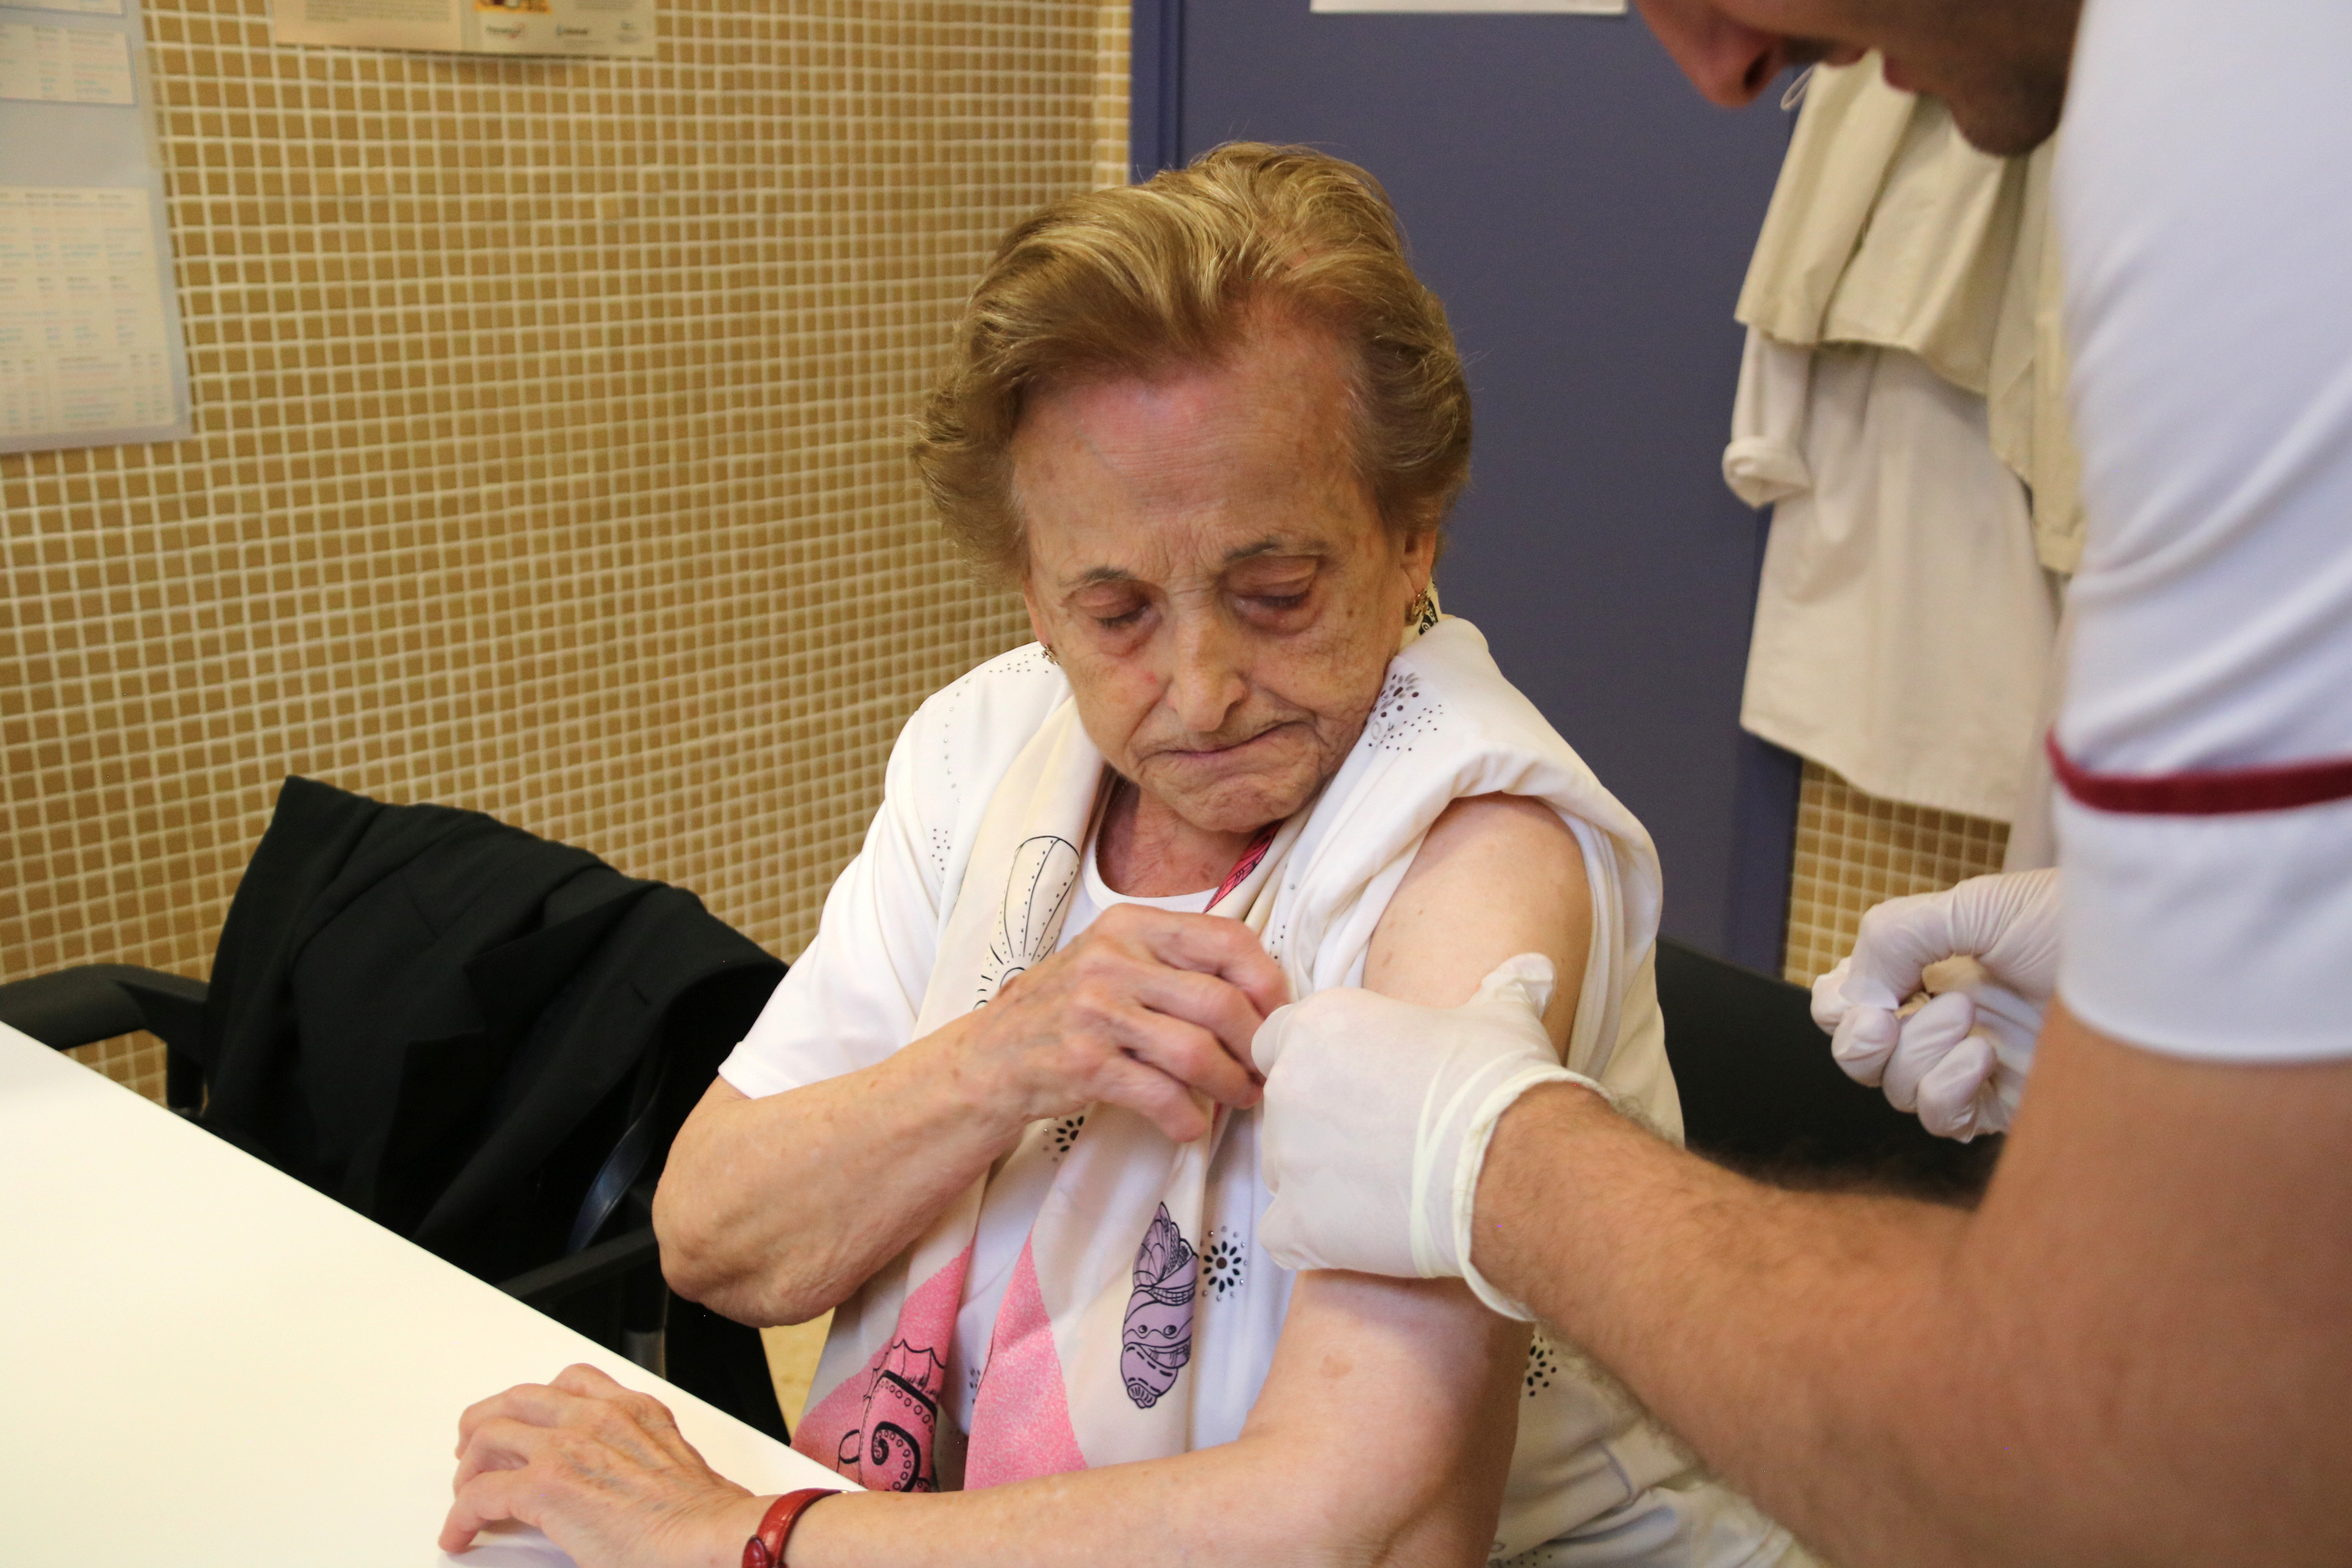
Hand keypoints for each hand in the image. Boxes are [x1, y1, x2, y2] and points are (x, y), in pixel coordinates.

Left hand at [441, 1363, 769, 1567]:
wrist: (714, 1536)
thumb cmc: (703, 1517)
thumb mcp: (671, 1465)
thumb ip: (639, 1460)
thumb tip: (619, 1489)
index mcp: (634, 1410)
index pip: (570, 1383)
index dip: (537, 1405)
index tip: (527, 1424)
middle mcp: (599, 1416)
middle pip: (520, 1399)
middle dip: (489, 1423)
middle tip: (476, 1451)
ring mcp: (570, 1444)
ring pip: (491, 1434)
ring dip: (470, 1466)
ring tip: (465, 1491)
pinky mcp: (547, 1485)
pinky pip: (480, 1492)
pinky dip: (461, 1514)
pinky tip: (460, 1532)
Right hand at [951, 902, 1288, 1143]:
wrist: (991, 1056)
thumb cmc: (1067, 1008)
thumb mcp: (1114, 960)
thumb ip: (1175, 963)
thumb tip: (1261, 994)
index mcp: (1130, 925)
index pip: (1224, 938)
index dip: (1266, 980)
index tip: (1278, 1013)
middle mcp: (1112, 960)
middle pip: (1219, 1002)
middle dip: (1254, 1045)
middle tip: (1265, 1069)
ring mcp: (1095, 1012)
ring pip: (1196, 1052)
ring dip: (1231, 1085)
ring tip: (1241, 1097)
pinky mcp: (1084, 1063)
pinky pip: (1160, 1094)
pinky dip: (1187, 1118)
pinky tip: (1191, 1125)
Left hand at [1251, 954, 1593, 1318]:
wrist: (1512, 1164)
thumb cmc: (1501, 1082)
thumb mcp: (1501, 1017)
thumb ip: (1498, 989)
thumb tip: (1532, 971)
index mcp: (1319, 1025)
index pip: (1279, 1041)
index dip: (1319, 1064)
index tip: (1361, 1083)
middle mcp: (1289, 1085)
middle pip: (1283, 1108)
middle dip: (1320, 1123)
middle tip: (1381, 1138)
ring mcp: (1288, 1158)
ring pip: (1284, 1170)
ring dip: (1319, 1179)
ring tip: (1384, 1187)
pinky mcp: (1297, 1223)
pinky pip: (1282, 1233)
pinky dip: (1312, 1236)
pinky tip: (1360, 1232)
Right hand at [1811, 869, 2060, 1139]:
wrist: (2161, 970)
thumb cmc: (2081, 924)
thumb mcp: (1974, 905)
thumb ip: (1894, 937)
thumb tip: (1855, 1004)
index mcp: (1934, 965)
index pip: (1852, 1000)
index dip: (1839, 1005)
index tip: (1864, 995)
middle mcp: (1949, 1018)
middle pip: (1861, 1055)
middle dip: (1861, 1038)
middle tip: (1889, 1015)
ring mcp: (1977, 1064)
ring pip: (1896, 1089)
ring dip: (1917, 1051)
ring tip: (1969, 1015)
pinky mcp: (2007, 1107)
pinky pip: (1942, 1120)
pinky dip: (1945, 1091)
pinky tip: (1982, 1058)